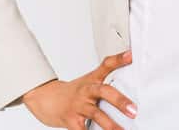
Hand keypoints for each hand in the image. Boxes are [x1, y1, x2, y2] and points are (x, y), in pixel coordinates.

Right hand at [21, 49, 137, 128]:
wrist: (45, 99)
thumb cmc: (73, 92)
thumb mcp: (89, 80)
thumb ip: (108, 75)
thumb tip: (130, 65)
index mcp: (92, 80)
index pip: (106, 65)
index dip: (118, 59)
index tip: (131, 55)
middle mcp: (86, 91)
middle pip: (103, 91)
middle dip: (119, 101)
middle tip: (133, 110)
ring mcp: (78, 106)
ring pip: (96, 114)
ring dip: (110, 125)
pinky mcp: (71, 121)